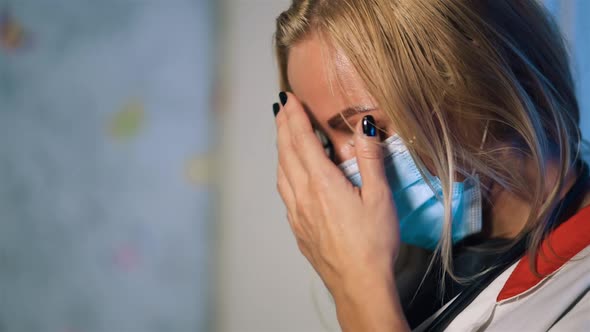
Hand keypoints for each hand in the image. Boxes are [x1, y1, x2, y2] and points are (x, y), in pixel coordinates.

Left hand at [274, 92, 399, 297]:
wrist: (359, 284)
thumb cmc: (372, 245)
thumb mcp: (379, 197)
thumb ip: (370, 159)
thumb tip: (365, 126)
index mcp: (322, 184)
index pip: (301, 140)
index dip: (294, 116)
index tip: (288, 98)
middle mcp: (303, 196)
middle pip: (286, 153)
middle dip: (283, 126)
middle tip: (281, 108)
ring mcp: (297, 214)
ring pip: (281, 173)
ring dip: (281, 149)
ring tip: (283, 135)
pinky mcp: (298, 229)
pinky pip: (285, 192)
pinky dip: (284, 173)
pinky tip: (291, 174)